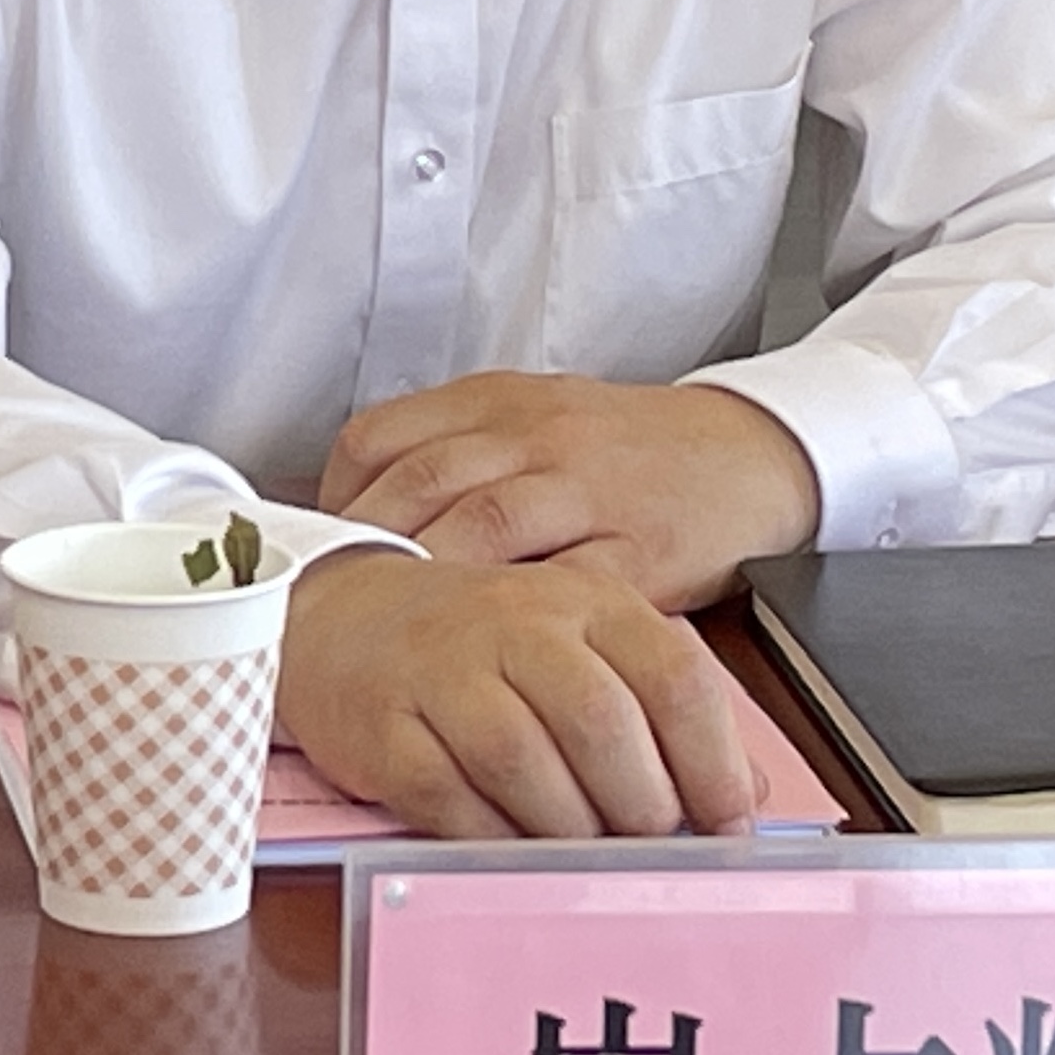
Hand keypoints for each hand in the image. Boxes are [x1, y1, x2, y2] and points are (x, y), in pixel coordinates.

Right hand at [275, 550, 756, 837]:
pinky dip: (490, 837)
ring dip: (567, 830)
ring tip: (584, 854)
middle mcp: (516, 626)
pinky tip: (512, 847)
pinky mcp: (385, 726)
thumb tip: (739, 793)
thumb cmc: (481, 644)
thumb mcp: (583, 649)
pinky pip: (447, 797)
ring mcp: (444, 673)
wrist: (344, 613)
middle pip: (601, 723)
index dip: (712, 763)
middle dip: (640, 805)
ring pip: (523, 761)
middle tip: (649, 847)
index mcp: (585, 603)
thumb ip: (660, 711)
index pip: (673, 678)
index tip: (728, 825)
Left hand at [318, 373, 818, 612]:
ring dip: (429, 580)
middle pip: (423, 480)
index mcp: (499, 403)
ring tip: (388, 632)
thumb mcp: (534, 416)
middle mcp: (537, 437)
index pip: (384, 436)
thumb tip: (354, 510)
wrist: (744, 451)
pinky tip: (482, 651)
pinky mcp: (637, 551)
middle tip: (326, 604)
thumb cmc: (626, 447)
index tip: (310, 546)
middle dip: (365, 544)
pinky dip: (517, 618)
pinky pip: (566, 583)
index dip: (335, 495)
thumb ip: (455, 450)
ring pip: (487, 524)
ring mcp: (588, 491)